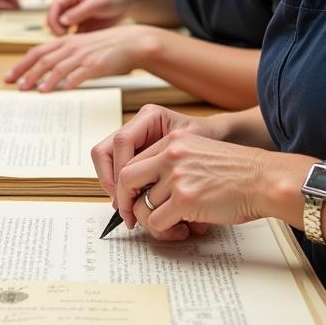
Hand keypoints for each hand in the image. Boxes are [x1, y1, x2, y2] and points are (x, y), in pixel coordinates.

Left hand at [6, 25, 146, 91]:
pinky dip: (67, 83)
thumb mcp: (82, 46)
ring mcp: (83, 56)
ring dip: (43, 80)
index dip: (22, 64)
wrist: (132, 42)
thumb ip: (66, 56)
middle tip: (14, 86)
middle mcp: (71, 47)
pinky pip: (78, 75)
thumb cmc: (107, 47)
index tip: (10, 76)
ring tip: (33, 91)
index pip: (37, 51)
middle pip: (42, 59)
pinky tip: (59, 91)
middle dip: (25, 73)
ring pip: (57, 67)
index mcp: (66, 42)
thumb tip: (49, 71)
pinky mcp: (95, 65)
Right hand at [47, 0, 133, 33]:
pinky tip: (76, 44)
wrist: (125, 7)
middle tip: (62, 37)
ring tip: (70, 41)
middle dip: (54, 27)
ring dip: (60, 34)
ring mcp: (73, 15)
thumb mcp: (96, 4)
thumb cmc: (112, 0)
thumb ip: (79, 12)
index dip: (53, 18)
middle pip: (53, 17)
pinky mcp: (78, 26)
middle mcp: (69, 4)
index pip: (54, 5)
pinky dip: (68, 40)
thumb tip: (62, 21)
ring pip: (58, 26)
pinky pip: (68, 34)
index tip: (60, 31)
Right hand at [91, 103, 221, 202]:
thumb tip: (148, 189)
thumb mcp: (196, 149)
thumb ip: (172, 165)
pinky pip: (117, 169)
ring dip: (111, 186)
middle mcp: (137, 126)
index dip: (120, 170)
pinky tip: (134, 203)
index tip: (128, 195)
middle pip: (104, 151)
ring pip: (105, 161)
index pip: (122, 141)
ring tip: (126, 208)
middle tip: (121, 206)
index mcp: (150, 117)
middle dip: (109, 180)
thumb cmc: (212, 140)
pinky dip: (120, 187)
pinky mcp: (135, 153)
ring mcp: (134, 139)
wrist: (221, 138)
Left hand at [114, 130, 271, 240]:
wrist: (265, 180)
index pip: (135, 161)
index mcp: (174, 141)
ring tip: (168, 227)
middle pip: (126, 179)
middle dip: (125, 201)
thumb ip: (174, 164)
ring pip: (142, 206)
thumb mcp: (201, 153)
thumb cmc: (240, 173)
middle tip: (131, 217)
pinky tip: (181, 230)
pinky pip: (157, 221)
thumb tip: (148, 190)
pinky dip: (164, 230)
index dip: (128, 184)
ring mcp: (176, 177)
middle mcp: (171, 155)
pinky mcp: (184, 200)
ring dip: (150, 222)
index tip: (131, 198)